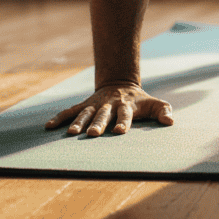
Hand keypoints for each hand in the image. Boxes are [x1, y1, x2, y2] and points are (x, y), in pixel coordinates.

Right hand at [44, 82, 174, 135]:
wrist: (121, 83)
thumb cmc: (140, 100)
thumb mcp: (154, 103)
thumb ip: (163, 110)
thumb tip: (170, 122)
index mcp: (126, 106)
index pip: (125, 115)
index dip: (123, 122)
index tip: (119, 132)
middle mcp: (109, 105)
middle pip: (103, 115)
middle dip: (97, 124)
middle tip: (93, 134)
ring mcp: (95, 104)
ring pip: (85, 113)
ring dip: (78, 123)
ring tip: (70, 134)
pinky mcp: (84, 105)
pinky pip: (70, 111)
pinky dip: (59, 117)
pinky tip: (49, 126)